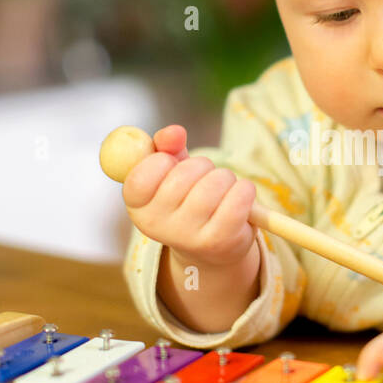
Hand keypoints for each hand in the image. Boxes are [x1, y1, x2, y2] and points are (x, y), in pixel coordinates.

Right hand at [122, 124, 257, 267]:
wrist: (211, 249)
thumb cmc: (187, 200)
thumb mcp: (171, 170)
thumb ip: (166, 146)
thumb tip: (175, 132)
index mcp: (137, 207)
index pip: (142, 175)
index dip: (162, 161)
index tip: (170, 165)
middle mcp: (157, 226)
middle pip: (185, 174)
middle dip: (201, 165)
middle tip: (204, 177)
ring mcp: (188, 237)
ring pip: (216, 182)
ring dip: (225, 177)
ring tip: (221, 190)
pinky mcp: (219, 241)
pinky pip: (239, 197)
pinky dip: (244, 190)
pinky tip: (238, 199)